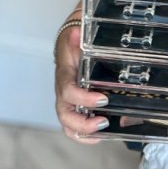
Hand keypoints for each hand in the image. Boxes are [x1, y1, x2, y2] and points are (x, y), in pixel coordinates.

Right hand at [54, 13, 109, 143]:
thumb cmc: (74, 40)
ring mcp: (68, 100)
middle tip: (103, 122)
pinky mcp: (76, 105)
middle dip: (82, 123)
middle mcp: (63, 90)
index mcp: (64, 74)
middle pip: (64, 114)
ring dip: (84, 132)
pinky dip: (86, 134)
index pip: (68, 90)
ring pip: (68, 123)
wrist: (72, 40)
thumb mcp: (76, 33)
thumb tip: (76, 33)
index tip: (102, 98)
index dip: (82, 98)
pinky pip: (75, 125)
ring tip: (103, 131)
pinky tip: (102, 135)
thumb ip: (77, 35)